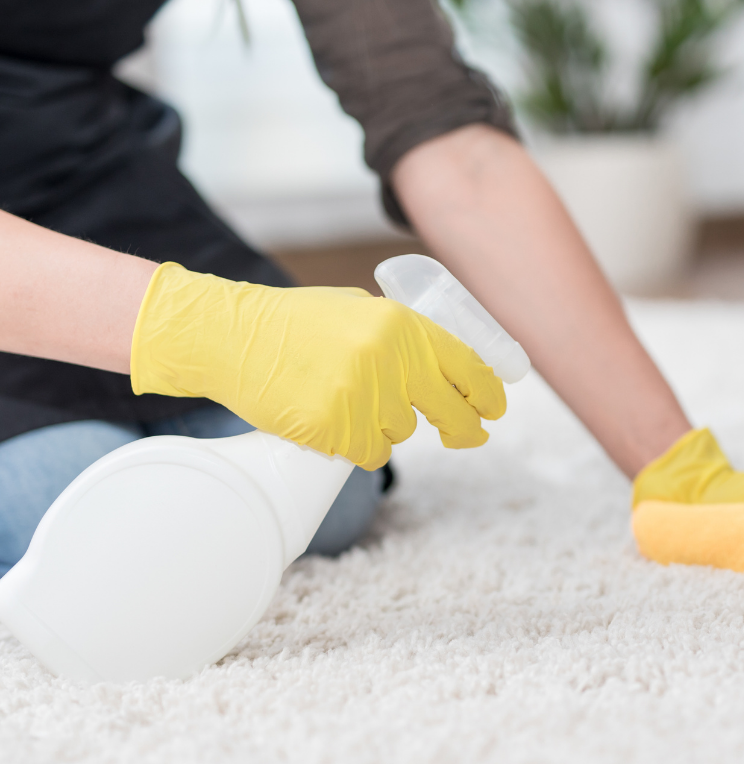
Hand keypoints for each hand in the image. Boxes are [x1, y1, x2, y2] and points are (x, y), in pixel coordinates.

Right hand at [130, 263, 505, 468]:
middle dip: (463, 428)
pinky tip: (331, 422)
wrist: (230, 336)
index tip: (494, 410)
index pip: (467, 366)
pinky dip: (355, 445)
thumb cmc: (294, 323)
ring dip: (384, 426)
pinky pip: (368, 452)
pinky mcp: (335, 427)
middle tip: (465, 435)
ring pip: (401, 433)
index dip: (487, 394)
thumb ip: (403, 336)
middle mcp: (389, 359)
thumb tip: (448, 366)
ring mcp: (362, 396)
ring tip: (345, 399)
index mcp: (401, 325)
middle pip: (449, 411)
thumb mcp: (359, 311)